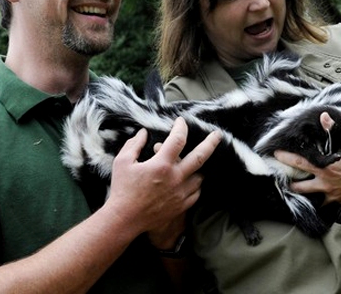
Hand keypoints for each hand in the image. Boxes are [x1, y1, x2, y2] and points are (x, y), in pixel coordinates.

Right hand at [106, 117, 220, 244]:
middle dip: (211, 143)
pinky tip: (192, 181)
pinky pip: (196, 193)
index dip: (181, 127)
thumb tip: (144, 133)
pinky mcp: (181, 206)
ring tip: (198, 161)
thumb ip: (134, 144)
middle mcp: (175, 178)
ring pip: (200, 176)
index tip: (181, 122)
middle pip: (200, 156)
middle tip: (218, 134)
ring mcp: (180, 193)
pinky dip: (195, 185)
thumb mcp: (122, 162)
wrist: (124, 219)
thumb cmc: (122, 189)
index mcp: (161, 165)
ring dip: (199, 167)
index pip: (178, 139)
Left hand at [275, 113, 340, 204]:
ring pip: (309, 198)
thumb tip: (324, 116)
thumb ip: (334, 131)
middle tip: (280, 179)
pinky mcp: (338, 201)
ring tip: (292, 191)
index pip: (300, 163)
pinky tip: (312, 200)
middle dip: (288, 184)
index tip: (276, 155)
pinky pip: (323, 204)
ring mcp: (331, 194)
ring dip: (301, 194)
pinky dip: (317, 202)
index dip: (286, 159)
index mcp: (326, 167)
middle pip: (299, 186)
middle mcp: (325, 183)